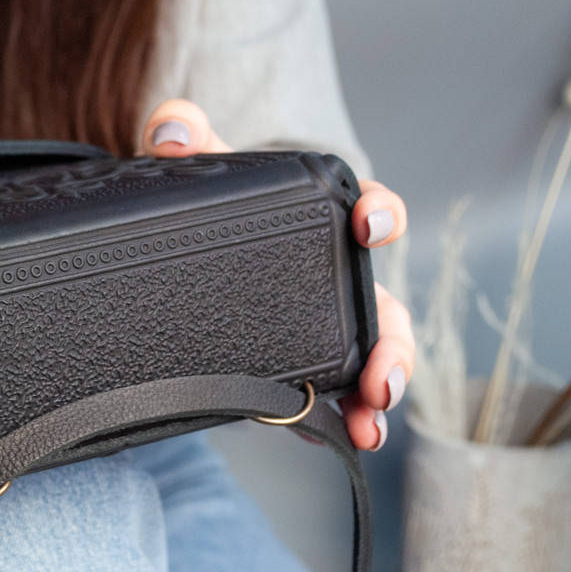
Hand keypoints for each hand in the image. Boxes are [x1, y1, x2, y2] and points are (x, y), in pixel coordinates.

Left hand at [140, 99, 413, 450]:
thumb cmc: (209, 202)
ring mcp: (318, 323)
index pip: (367, 208)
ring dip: (378, 390)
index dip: (380, 212)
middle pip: (383, 307)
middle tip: (385, 371)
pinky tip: (341, 438)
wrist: (180, 245)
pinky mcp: (291, 363)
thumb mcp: (197, 169)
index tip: (369, 225)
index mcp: (322, 218)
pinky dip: (336, 419)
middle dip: (395, 343)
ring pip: (368, 358)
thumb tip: (174, 133)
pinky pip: (324, 393)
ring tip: (372, 421)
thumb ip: (181, 136)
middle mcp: (333, 274)